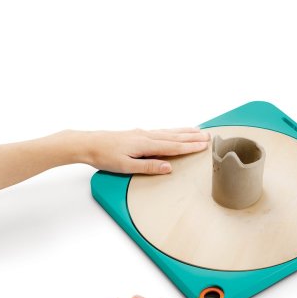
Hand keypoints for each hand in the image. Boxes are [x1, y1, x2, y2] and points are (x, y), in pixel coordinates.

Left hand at [69, 127, 209, 173]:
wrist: (88, 144)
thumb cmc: (104, 156)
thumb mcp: (126, 166)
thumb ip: (149, 166)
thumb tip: (168, 167)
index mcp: (145, 144)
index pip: (173, 146)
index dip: (190, 146)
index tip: (204, 145)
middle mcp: (146, 136)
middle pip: (174, 136)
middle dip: (192, 137)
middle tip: (208, 136)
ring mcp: (142, 133)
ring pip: (169, 132)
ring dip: (184, 132)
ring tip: (198, 131)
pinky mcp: (137, 134)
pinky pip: (161, 131)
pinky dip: (172, 130)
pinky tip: (174, 131)